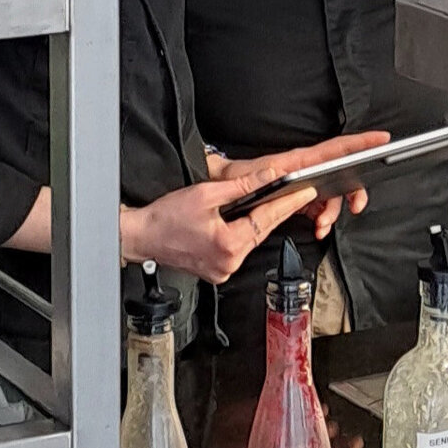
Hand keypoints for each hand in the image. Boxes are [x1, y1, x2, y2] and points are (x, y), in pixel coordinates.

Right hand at [118, 167, 336, 283]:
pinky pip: (238, 249)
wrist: (142, 236)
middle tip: (296, 195)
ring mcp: (223, 269)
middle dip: (277, 212)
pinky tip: (244, 223)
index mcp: (228, 244)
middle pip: (261, 231)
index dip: (288, 203)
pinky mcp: (216, 271)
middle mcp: (228, 262)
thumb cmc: (165, 218)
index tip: (304, 193)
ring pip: (251, 241)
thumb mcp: (206, 194)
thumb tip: (268, 176)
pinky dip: (243, 235)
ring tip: (270, 204)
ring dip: (259, 223)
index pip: (267, 219)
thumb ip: (242, 185)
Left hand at [207, 130, 390, 235]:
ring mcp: (300, 183)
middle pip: (340, 173)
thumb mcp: (235, 180)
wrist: (212, 197)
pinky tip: (318, 228)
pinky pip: (319, 206)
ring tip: (323, 226)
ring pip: (331, 194)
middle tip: (356, 204)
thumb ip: (257, 178)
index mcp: (290, 163)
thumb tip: (278, 175)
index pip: (330, 149)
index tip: (380, 139)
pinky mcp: (296, 197)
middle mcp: (299, 170)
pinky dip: (323, 218)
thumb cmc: (223, 182)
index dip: (358, 143)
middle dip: (353, 190)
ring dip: (333, 212)